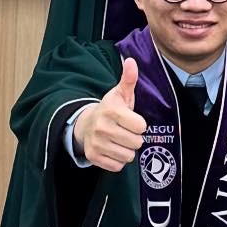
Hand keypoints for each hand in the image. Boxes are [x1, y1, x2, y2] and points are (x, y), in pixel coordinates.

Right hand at [73, 56, 146, 172]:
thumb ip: (129, 79)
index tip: (132, 120)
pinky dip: (118, 160)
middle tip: (126, 131)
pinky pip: (118, 166)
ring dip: (127, 150)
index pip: (141, 127)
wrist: (86, 124)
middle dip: (135, 138)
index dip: (140, 125)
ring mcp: (96, 144)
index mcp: (112, 112)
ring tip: (120, 140)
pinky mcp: (93, 157)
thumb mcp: (121, 93)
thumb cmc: (111, 108)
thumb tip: (131, 60)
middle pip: (136, 143)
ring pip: (128, 156)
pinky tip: (113, 149)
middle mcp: (102, 128)